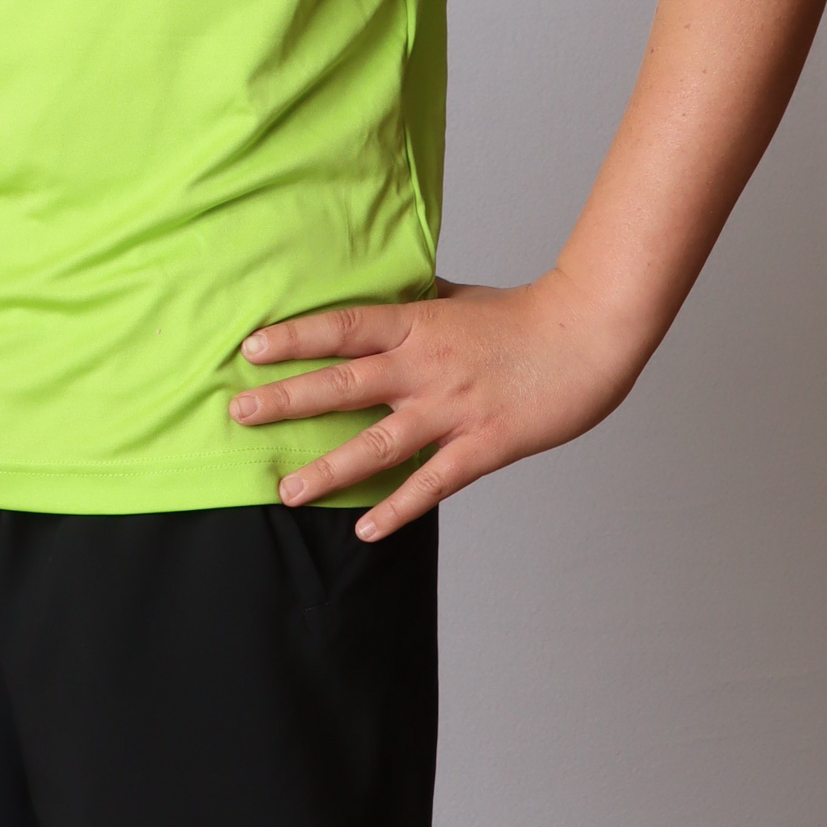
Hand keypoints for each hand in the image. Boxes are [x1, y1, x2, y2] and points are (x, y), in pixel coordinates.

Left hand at [228, 271, 644, 539]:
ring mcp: (453, 409)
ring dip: (327, 469)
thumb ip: (415, 305)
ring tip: (285, 490)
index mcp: (418, 324)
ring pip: (377, 444)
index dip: (295, 339)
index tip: (250, 350)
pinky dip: (396, 507)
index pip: (343, 328)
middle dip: (287, 401)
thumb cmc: (523, 315)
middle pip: (343, 385)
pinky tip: (364, 528)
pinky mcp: (482, 445)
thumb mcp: (459, 299)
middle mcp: (426, 366)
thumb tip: (379, 298)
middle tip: (239, 415)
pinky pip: (430, 483)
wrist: (587, 335)